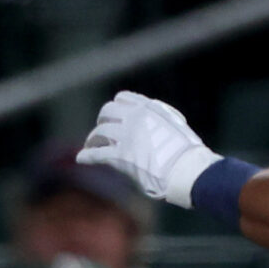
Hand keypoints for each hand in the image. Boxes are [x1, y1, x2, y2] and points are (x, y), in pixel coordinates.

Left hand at [79, 91, 218, 206]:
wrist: (187, 169)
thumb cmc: (187, 152)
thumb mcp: (175, 124)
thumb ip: (160, 119)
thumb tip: (153, 123)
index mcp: (150, 108)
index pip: (123, 98)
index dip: (116, 106)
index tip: (113, 115)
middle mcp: (135, 117)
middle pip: (107, 111)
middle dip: (102, 120)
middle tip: (101, 130)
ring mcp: (126, 136)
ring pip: (100, 132)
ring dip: (93, 138)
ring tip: (91, 145)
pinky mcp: (120, 156)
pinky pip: (96, 154)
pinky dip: (87, 156)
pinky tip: (81, 159)